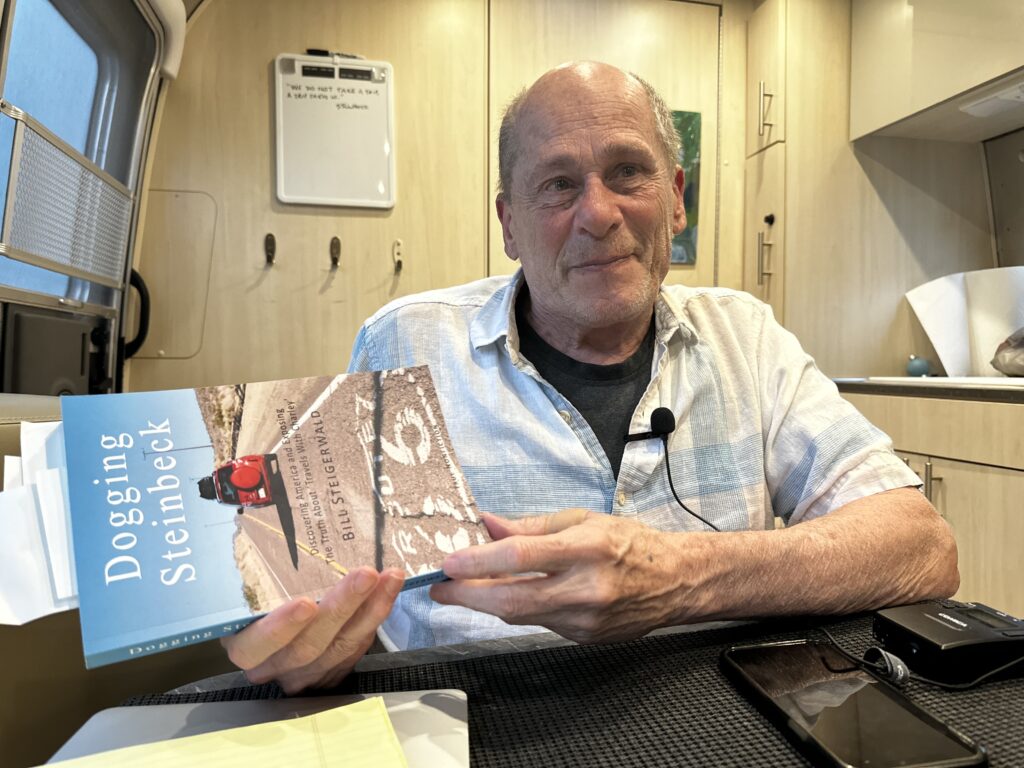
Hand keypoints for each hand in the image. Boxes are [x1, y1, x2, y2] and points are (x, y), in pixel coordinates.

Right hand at [222, 566, 404, 693]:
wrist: (277, 627)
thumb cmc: (255, 598)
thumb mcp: (245, 587)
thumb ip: (253, 567)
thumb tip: (248, 511)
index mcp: (243, 645)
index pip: (254, 646)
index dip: (280, 629)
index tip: (305, 603)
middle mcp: (272, 664)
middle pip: (307, 645)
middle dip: (341, 608)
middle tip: (365, 575)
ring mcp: (304, 672)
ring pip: (340, 647)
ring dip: (369, 610)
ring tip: (389, 578)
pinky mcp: (333, 670)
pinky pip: (357, 646)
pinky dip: (375, 616)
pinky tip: (387, 590)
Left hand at [430, 510, 698, 642]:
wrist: (676, 581)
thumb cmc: (629, 542)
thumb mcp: (583, 519)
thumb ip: (532, 526)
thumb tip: (487, 524)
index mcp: (588, 547)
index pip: (523, 556)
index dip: (480, 561)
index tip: (449, 563)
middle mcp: (587, 587)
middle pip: (514, 598)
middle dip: (469, 596)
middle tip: (439, 588)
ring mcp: (587, 619)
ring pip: (522, 616)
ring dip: (488, 604)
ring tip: (462, 590)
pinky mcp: (585, 638)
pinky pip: (539, 624)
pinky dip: (518, 611)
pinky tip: (505, 598)